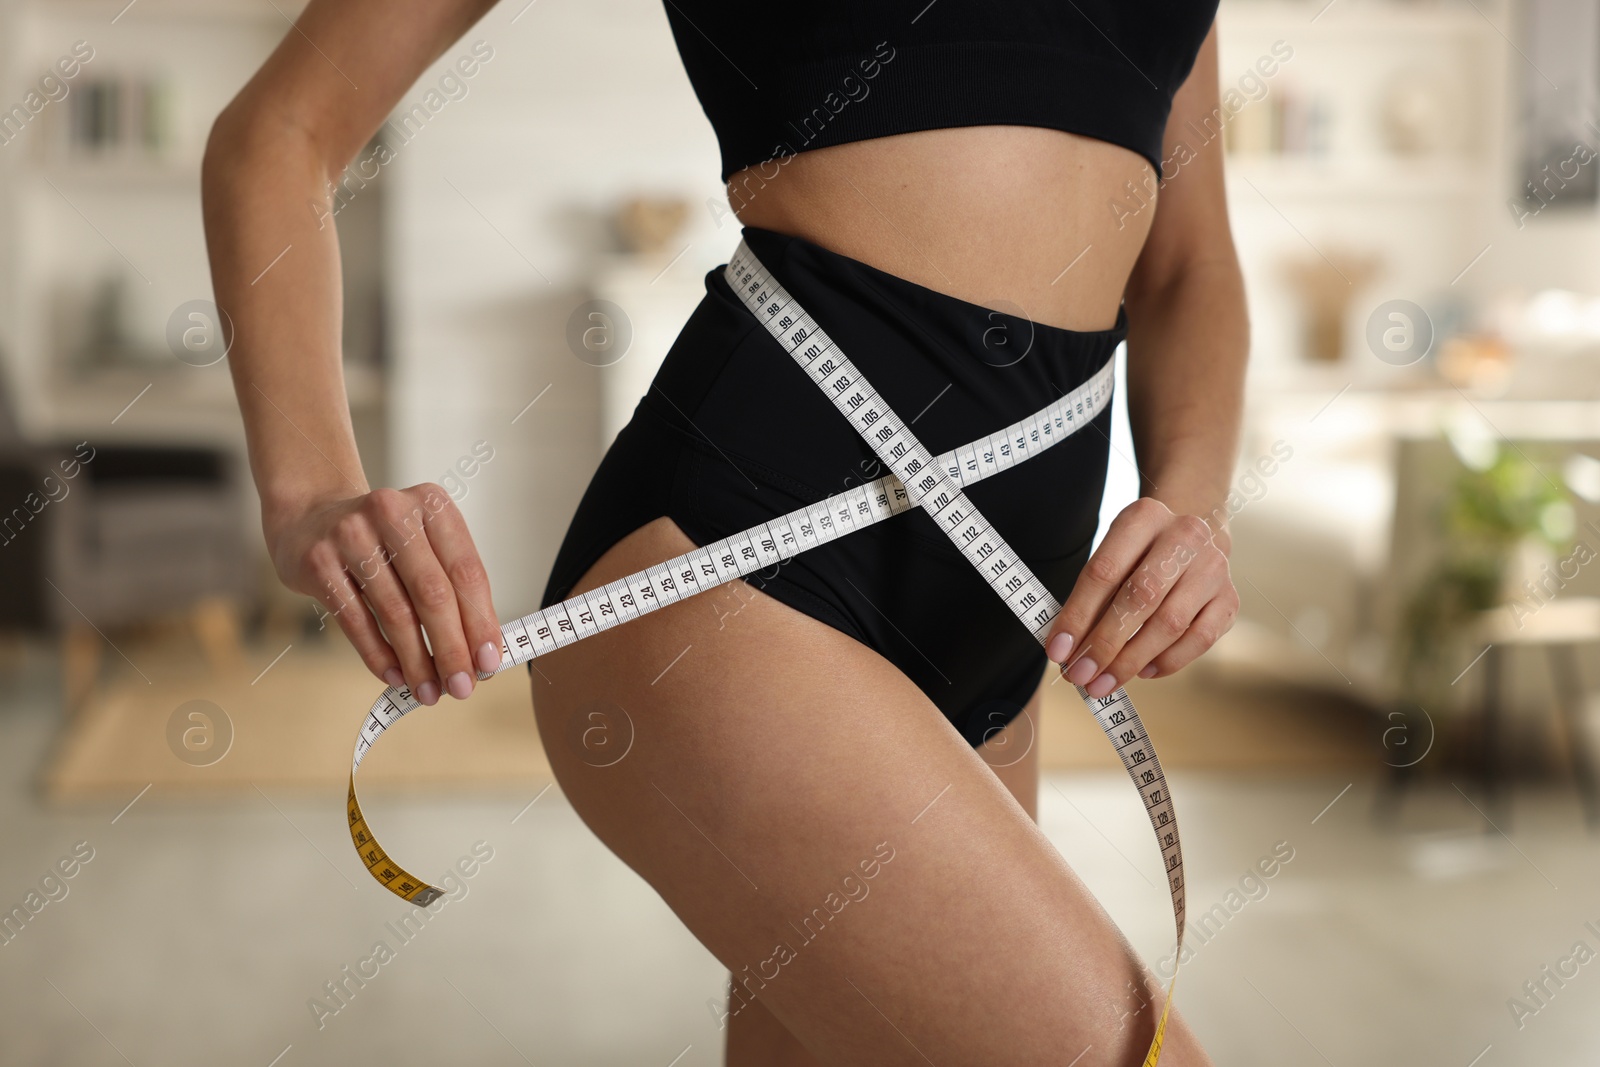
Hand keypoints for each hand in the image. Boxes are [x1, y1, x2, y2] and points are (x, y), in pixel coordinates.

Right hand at [267, 484, 502, 705]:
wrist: (309, 517)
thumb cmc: (382, 539)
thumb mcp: (423, 541)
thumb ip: (452, 585)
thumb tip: (479, 651)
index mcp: (431, 504)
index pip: (466, 571)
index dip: (481, 621)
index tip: (489, 662)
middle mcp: (392, 512)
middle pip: (433, 594)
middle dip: (452, 648)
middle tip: (463, 686)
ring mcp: (351, 535)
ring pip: (395, 612)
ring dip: (417, 661)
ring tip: (429, 691)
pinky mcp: (318, 563)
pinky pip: (356, 621)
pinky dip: (380, 656)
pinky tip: (396, 676)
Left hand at [1045, 497, 1236, 697]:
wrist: (1191, 538)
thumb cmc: (1139, 555)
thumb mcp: (1112, 556)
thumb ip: (1090, 597)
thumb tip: (1067, 649)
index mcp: (1144, 517)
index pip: (1104, 572)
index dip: (1077, 615)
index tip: (1057, 651)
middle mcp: (1185, 536)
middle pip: (1140, 597)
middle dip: (1105, 643)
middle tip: (1080, 674)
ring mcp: (1213, 567)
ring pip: (1170, 624)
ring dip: (1131, 660)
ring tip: (1103, 682)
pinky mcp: (1230, 598)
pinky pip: (1199, 640)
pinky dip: (1167, 661)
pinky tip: (1142, 672)